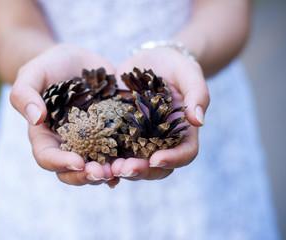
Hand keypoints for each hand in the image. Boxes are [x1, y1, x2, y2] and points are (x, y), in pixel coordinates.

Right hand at [10, 44, 117, 185]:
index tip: (77, 161)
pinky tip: (136, 162)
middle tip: (102, 173)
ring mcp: (90, 141)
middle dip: (86, 175)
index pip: (46, 156)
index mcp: (45, 135)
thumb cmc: (49, 66)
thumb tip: (35, 119)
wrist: (76, 61)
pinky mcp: (110, 133)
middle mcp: (68, 144)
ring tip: (121, 170)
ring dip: (108, 173)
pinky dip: (124, 159)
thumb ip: (24, 94)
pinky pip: (117, 152)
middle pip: (72, 170)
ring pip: (96, 166)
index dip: (60, 162)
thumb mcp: (32, 73)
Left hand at [111, 47, 209, 180]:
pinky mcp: (118, 133)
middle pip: (156, 166)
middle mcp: (160, 141)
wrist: (147, 61)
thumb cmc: (172, 65)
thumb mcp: (187, 72)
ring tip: (109, 167)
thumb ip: (197, 93)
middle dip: (142, 170)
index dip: (173, 159)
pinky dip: (105, 158)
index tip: (156, 159)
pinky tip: (93, 159)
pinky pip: (113, 150)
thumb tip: (198, 120)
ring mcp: (138, 139)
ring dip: (122, 169)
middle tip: (125, 169)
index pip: (185, 153)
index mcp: (182, 131)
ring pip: (133, 163)